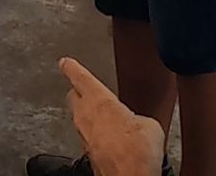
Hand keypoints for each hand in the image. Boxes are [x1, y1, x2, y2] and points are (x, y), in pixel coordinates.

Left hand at [60, 58, 166, 175]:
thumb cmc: (137, 151)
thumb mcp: (150, 124)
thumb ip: (139, 117)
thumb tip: (140, 126)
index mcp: (99, 100)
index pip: (80, 77)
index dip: (72, 68)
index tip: (65, 62)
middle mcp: (85, 117)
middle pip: (74, 96)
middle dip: (78, 90)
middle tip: (83, 87)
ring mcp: (84, 137)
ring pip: (79, 118)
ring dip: (88, 113)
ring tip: (103, 115)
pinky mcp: (88, 153)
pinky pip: (88, 137)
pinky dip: (95, 133)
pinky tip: (108, 138)